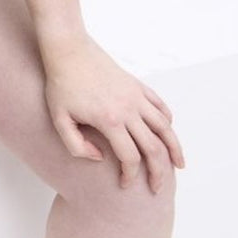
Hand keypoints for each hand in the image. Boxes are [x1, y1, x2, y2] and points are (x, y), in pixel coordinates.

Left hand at [42, 34, 183, 192]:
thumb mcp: (59, 118)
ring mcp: (135, 96)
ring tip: (179, 165)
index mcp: (109, 120)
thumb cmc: (60, 83)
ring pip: (165, 127)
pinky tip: (167, 132)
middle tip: (157, 188)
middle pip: (153, 148)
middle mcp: (128, 109)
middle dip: (158, 172)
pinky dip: (167, 121)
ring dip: (174, 148)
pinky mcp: (136, 85)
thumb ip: (76, 145)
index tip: (125, 185)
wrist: (67, 49)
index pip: (130, 157)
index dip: (130, 175)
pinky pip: (160, 105)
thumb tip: (100, 158)